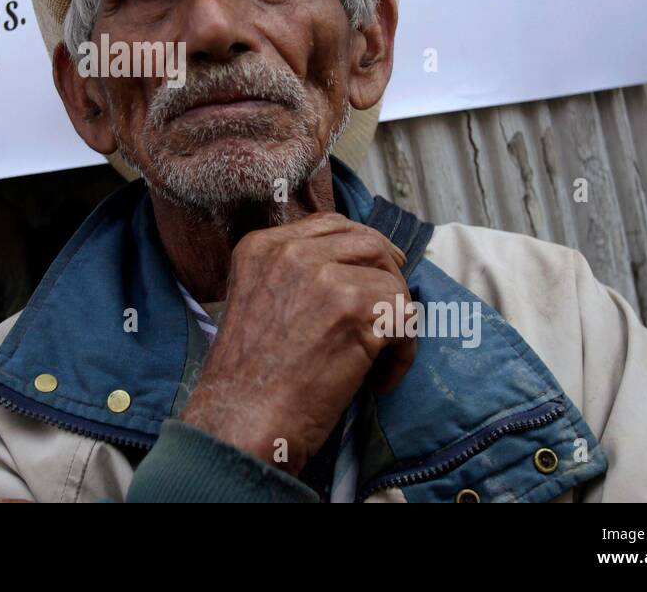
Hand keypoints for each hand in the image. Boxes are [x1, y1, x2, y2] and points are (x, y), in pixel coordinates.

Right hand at [178, 213, 414, 475]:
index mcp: (261, 247)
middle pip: (367, 242)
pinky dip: (402, 353)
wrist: (241, 420)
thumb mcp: (255, 302)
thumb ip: (291, 277)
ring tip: (379, 356)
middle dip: (388, 274)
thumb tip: (350, 271)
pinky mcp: (353, 308)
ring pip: (390, 280)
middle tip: (394, 310)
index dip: (362, 248)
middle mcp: (289, 252)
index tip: (376, 273)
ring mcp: (322, 277)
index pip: (330, 225)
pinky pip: (404, 317)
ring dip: (396, 320)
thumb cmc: (248, 380)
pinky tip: (379, 379)